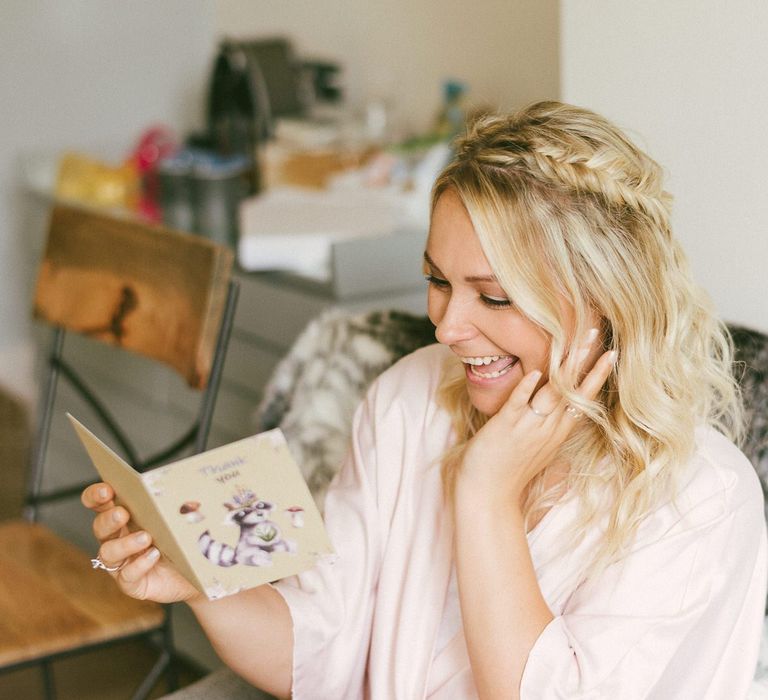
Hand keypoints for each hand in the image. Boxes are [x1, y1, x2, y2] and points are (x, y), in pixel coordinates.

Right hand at [82, 483, 199, 602]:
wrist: (195, 573)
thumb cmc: (183, 540)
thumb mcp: (180, 518)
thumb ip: (176, 503)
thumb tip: (187, 495)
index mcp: (124, 518)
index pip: (100, 504)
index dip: (95, 496)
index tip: (105, 490)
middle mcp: (117, 539)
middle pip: (100, 526)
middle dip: (108, 518)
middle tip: (123, 513)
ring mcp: (121, 562)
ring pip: (108, 552)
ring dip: (125, 543)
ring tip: (146, 537)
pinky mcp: (131, 583)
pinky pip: (127, 575)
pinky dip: (139, 564)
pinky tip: (153, 555)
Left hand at [457, 329, 615, 503]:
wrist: (488, 496)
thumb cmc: (507, 471)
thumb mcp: (534, 447)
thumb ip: (543, 427)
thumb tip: (548, 408)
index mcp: (556, 432)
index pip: (583, 399)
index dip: (596, 376)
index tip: (610, 353)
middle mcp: (548, 428)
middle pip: (574, 390)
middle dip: (587, 361)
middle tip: (596, 333)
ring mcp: (529, 427)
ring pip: (554, 392)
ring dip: (566, 366)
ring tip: (577, 343)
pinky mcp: (506, 427)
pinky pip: (519, 403)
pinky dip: (527, 388)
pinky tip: (535, 371)